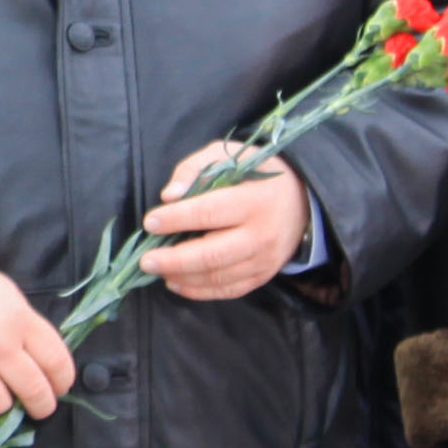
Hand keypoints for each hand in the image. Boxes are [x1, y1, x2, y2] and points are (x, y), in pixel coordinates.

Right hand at [0, 256, 76, 430]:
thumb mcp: (10, 297)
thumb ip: (29, 328)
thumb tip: (47, 365)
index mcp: (20, 321)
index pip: (57, 363)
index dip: (63, 382)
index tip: (59, 388)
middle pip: (35, 391)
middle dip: (42, 405)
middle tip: (38, 406)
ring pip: (0, 406)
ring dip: (2, 406)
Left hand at [140, 143, 308, 303]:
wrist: (302, 201)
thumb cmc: (256, 175)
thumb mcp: (227, 156)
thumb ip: (194, 169)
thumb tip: (169, 196)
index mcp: (254, 200)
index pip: (209, 212)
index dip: (176, 219)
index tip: (149, 222)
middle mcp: (262, 234)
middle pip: (212, 255)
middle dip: (174, 259)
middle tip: (145, 260)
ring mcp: (264, 259)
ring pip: (218, 276)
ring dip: (182, 276)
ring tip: (157, 270)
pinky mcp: (263, 275)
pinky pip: (229, 290)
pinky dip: (199, 291)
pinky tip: (176, 282)